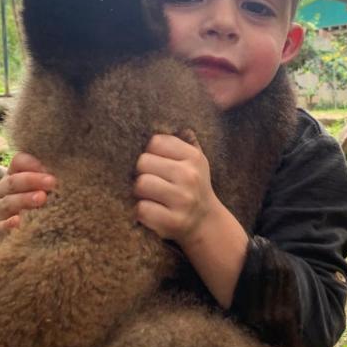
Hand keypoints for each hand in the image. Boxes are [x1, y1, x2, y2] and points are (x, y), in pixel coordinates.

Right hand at [0, 152, 55, 240]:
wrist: (26, 236)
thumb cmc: (42, 207)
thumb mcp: (47, 191)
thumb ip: (52, 181)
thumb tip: (72, 171)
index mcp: (15, 175)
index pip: (19, 162)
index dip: (32, 163)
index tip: (49, 167)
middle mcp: (3, 190)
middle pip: (13, 181)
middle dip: (33, 180)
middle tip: (52, 182)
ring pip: (7, 202)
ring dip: (24, 199)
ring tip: (42, 198)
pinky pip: (0, 227)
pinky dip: (9, 224)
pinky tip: (18, 221)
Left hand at [133, 133, 220, 247]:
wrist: (206, 223)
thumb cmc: (192, 188)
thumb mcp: (195, 162)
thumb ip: (182, 141)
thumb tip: (168, 123)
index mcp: (193, 157)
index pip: (155, 142)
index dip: (150, 153)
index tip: (157, 165)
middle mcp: (190, 176)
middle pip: (143, 162)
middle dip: (142, 173)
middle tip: (152, 183)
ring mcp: (182, 200)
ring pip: (140, 184)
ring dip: (140, 193)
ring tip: (151, 197)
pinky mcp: (173, 221)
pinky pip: (141, 209)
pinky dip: (142, 212)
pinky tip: (153, 212)